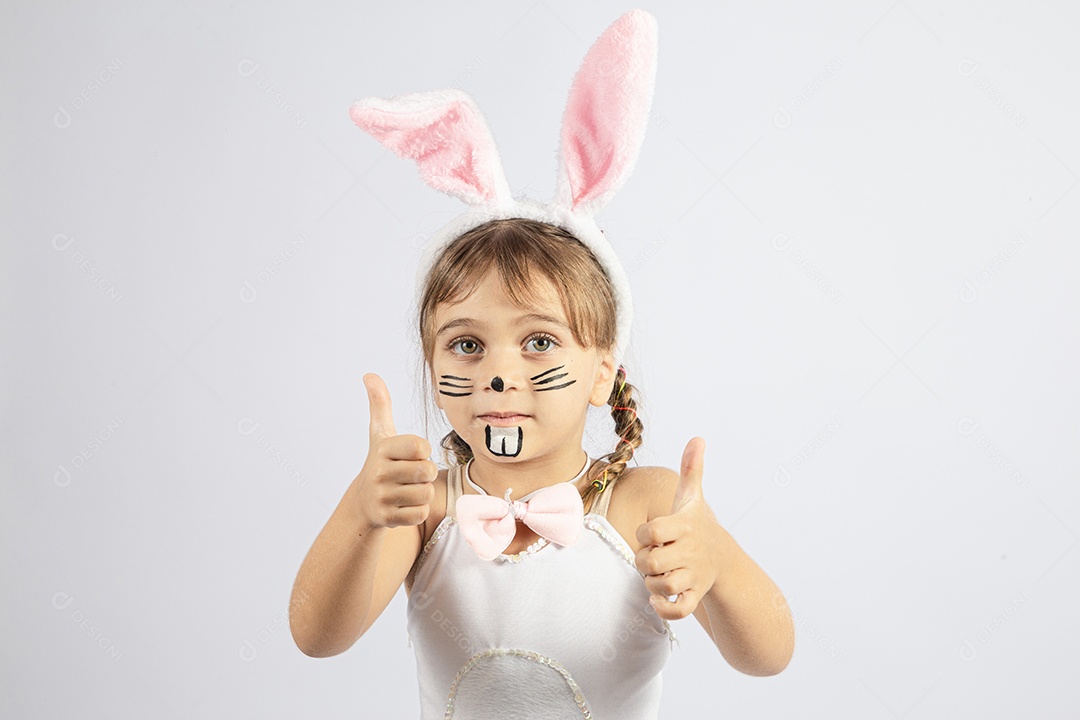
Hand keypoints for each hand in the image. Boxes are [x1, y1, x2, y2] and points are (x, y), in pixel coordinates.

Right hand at [352, 373, 436, 529]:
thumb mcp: (379, 433)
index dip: (422, 451)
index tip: (411, 454)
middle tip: (411, 474)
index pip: (420, 447)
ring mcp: (382, 497)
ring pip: (426, 493)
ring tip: (407, 489)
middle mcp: (379, 472)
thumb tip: (369, 375)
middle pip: (426, 471)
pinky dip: (417, 510)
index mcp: (382, 449)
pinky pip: (420, 513)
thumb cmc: (381, 462)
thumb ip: (380, 404)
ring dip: (422, 492)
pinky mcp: (387, 518)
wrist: (362, 502)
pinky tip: (404, 505)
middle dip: (425, 473)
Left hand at [634, 437, 723, 619]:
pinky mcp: (695, 596)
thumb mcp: (693, 498)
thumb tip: (698, 438)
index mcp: (684, 526)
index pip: (650, 531)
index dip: (643, 534)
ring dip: (651, 583)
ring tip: (656, 575)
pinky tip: (657, 598)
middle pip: (649, 561)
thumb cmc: (696, 525)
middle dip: (642, 561)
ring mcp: (694, 575)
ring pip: (662, 585)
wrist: (722, 559)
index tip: (651, 534)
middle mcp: (690, 551)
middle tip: (650, 557)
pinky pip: (677, 610)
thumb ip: (692, 469)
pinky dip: (663, 607)